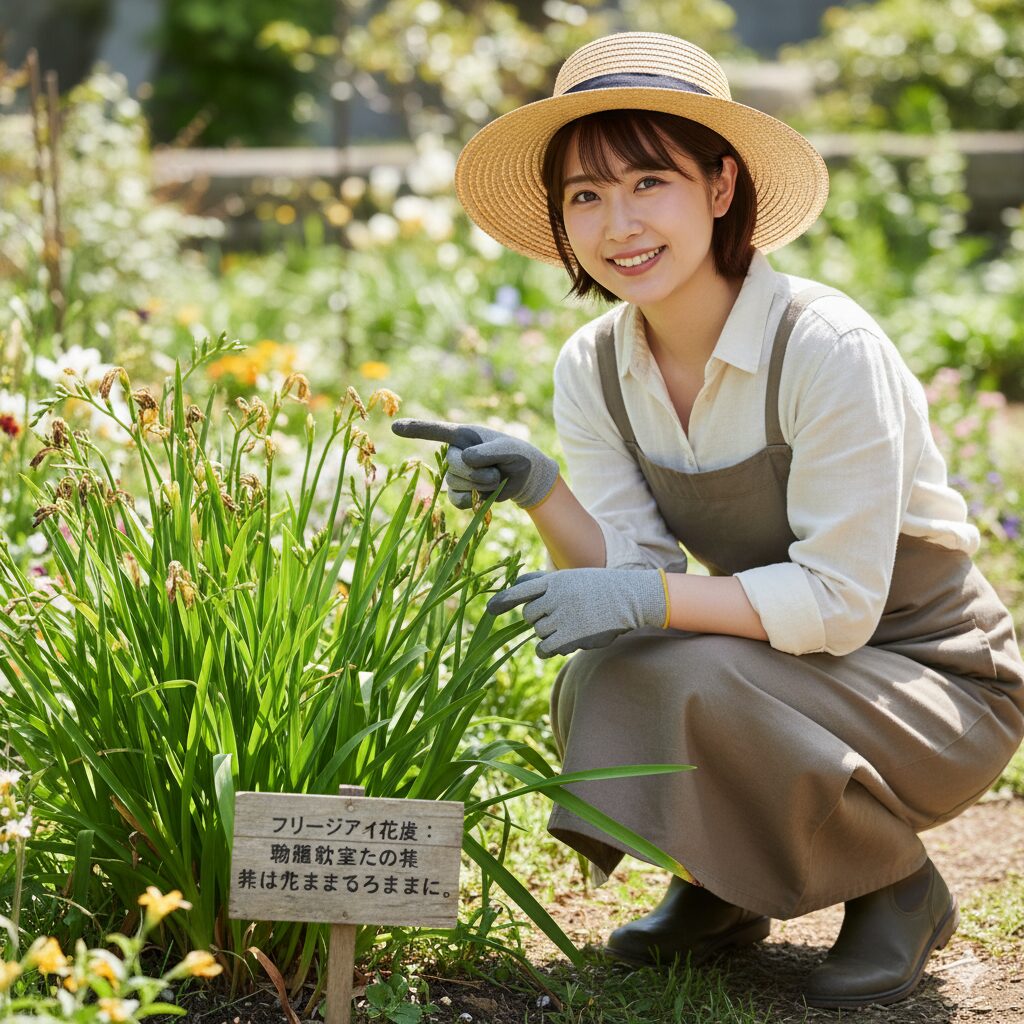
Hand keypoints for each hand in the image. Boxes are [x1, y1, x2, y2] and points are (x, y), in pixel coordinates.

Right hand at [392, 419, 558, 509]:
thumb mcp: (508, 449)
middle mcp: (455, 452)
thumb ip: (489, 451)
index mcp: (463, 435)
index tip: (394, 426)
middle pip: (453, 465)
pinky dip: (473, 500)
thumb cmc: (516, 455)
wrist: (524, 477)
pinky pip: (457, 500)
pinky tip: (484, 496)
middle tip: (496, 470)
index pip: (435, 431)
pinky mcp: (460, 493)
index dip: (415, 429)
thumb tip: (466, 459)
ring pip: (456, 483)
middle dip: (477, 472)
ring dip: (481, 485)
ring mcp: (455, 473)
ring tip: (495, 478)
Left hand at [487, 567, 668, 657]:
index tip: (488, 611)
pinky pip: (544, 648)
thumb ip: (545, 583)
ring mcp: (563, 617)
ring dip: (548, 633)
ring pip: (538, 631)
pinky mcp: (570, 636)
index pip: (520, 590)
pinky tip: (557, 644)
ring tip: (571, 625)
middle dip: (538, 618)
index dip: (502, 601)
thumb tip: (517, 585)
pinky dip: (546, 649)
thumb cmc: (600, 588)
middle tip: (558, 616)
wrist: (631, 598)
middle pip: (529, 615)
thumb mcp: (572, 577)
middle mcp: (555, 597)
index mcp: (555, 580)